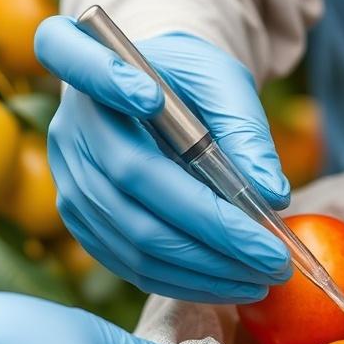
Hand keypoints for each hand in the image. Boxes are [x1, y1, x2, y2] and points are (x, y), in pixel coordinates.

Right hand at [34, 16, 292, 302]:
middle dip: (213, 229)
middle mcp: (70, 129)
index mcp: (92, 71)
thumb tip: (273, 196)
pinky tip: (228, 283)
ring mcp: (69, 181)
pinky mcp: (81, 223)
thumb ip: (247, 131)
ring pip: (134, 237)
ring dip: (205, 267)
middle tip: (274, 257)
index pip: (73, 60)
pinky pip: (130, 263)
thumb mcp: (224, 86)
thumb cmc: (192, 86)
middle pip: (133, 182)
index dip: (107, 80)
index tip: (150, 97)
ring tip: (262, 278)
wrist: (157, 100)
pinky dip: (183, 281)